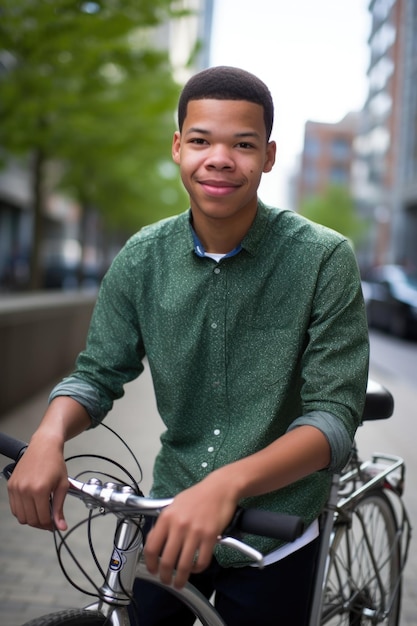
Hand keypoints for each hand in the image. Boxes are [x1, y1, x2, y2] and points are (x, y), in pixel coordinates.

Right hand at [8, 432, 68, 530]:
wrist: (44, 446)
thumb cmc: (55, 462)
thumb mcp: (62, 485)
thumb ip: (59, 508)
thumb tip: (61, 526)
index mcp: (40, 490)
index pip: (42, 518)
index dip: (50, 525)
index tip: (55, 525)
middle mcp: (25, 490)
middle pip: (30, 520)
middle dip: (41, 524)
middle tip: (49, 520)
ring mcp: (16, 488)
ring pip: (21, 516)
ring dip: (31, 518)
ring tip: (41, 511)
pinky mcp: (10, 485)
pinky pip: (14, 507)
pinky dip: (23, 511)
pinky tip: (32, 505)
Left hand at [144, 472, 237, 588]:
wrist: (220, 488)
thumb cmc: (197, 496)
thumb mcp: (174, 505)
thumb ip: (164, 523)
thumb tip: (154, 541)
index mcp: (166, 517)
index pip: (152, 547)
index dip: (150, 563)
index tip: (152, 570)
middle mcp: (179, 525)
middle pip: (167, 560)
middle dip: (165, 576)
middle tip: (166, 581)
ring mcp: (195, 531)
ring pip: (184, 565)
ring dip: (180, 579)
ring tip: (179, 582)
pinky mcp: (210, 536)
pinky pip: (202, 561)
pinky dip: (198, 569)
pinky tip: (196, 568)